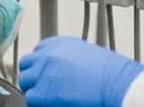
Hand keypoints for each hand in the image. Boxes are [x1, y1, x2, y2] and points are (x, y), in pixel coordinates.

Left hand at [20, 36, 143, 106]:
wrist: (118, 86)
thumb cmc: (112, 74)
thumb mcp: (88, 56)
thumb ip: (69, 59)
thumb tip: (64, 71)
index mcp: (59, 43)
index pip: (38, 51)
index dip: (41, 65)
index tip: (44, 73)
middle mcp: (47, 55)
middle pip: (26, 64)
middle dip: (32, 75)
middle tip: (42, 87)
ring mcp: (42, 73)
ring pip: (25, 81)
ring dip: (34, 89)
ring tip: (48, 98)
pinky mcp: (41, 93)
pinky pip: (31, 99)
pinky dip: (39, 103)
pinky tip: (52, 104)